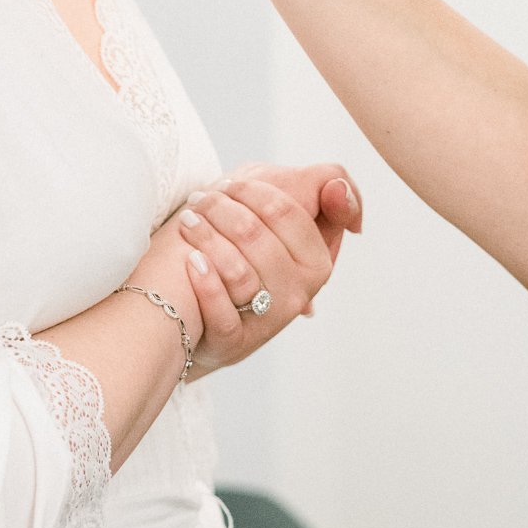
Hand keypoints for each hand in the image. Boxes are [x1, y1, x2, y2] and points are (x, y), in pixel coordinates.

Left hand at [173, 166, 361, 376]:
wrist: (196, 308)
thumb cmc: (242, 249)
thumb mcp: (283, 216)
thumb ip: (318, 193)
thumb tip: (338, 188)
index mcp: (316, 262)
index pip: (286, 211)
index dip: (251, 190)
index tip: (229, 183)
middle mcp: (298, 295)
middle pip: (255, 234)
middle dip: (222, 206)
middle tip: (200, 198)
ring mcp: (266, 322)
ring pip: (238, 271)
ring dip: (206, 236)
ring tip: (188, 220)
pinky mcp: (233, 344)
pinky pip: (223, 314)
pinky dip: (205, 283)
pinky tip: (192, 260)